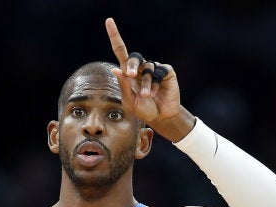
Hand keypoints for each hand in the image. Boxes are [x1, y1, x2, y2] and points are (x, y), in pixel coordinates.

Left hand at [105, 18, 193, 140]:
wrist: (161, 117)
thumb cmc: (144, 109)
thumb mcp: (130, 101)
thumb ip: (124, 86)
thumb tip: (115, 70)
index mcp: (128, 72)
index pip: (120, 51)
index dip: (115, 36)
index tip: (109, 21)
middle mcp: (141, 67)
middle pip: (133, 57)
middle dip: (131, 65)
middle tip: (130, 75)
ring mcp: (154, 68)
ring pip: (147, 69)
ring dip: (145, 84)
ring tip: (146, 95)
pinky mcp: (166, 72)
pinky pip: (159, 72)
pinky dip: (154, 84)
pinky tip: (153, 93)